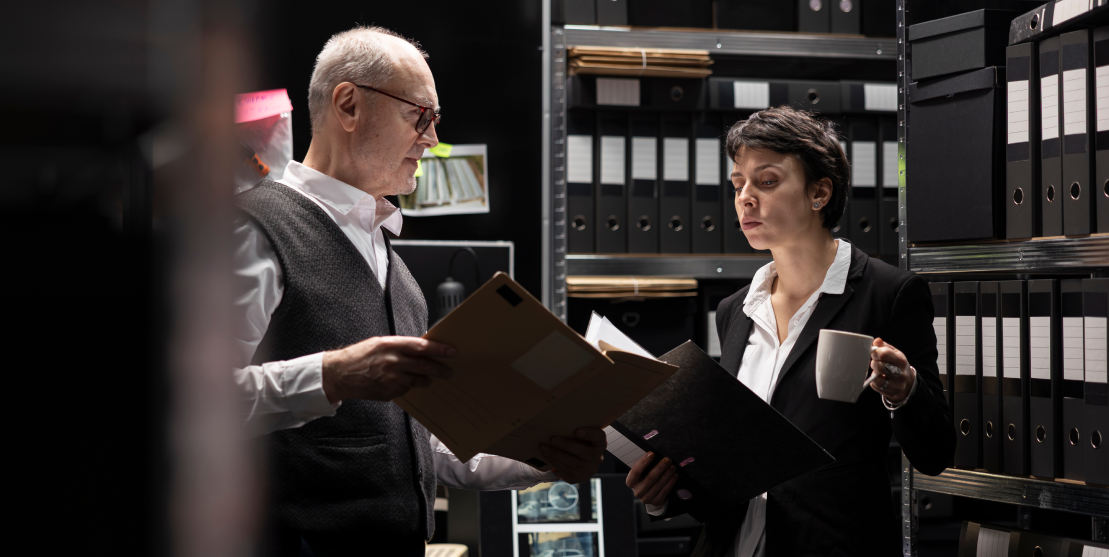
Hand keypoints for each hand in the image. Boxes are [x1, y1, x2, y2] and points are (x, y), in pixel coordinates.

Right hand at [321, 337, 455, 403]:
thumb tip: (422, 349)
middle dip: (440, 369)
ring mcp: (391, 379)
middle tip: (449, 371)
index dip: (439, 349)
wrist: (339, 374)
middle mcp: (392, 362)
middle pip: (424, 366)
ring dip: (426, 380)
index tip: (451, 351)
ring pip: (417, 381)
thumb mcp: (379, 343)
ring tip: (429, 379)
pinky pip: (405, 390)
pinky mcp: (388, 393)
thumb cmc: (359, 356)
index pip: (422, 347)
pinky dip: (408, 387)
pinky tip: (404, 383)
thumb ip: (400, 346)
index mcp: (391, 345)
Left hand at [540, 428, 606, 483]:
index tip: (578, 431)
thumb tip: (557, 423)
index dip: (590, 434)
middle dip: (567, 445)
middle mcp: (598, 457)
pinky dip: (555, 462)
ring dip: (557, 454)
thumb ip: (573, 431)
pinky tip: (546, 456)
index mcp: (599, 443)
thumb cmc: (576, 443)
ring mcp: (590, 469)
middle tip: (553, 439)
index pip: (599, 437)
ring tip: (544, 447)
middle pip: (584, 452)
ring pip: (574, 463)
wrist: (576, 461)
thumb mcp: (578, 436)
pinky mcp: (580, 478)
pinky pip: (567, 471)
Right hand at [626, 452, 677, 506]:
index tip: (652, 453)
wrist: (649, 495)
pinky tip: (675, 475)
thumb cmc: (645, 478)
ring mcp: (646, 498)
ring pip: (658, 484)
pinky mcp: (656, 502)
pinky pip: (665, 491)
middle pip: (650, 478)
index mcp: (631, 481)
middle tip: (667, 460)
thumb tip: (654, 452)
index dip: (643, 462)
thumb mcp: (642, 473)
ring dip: (667, 474)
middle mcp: (637, 491)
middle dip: (660, 468)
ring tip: (673, 466)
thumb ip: (645, 465)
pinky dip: (670, 482)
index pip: (636, 471)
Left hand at [868, 337, 915, 403]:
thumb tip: (876, 341)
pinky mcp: (891, 393)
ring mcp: (896, 385)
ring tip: (878, 371)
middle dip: (874, 363)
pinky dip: (874, 382)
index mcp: (901, 360)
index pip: (883, 353)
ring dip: (874, 374)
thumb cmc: (897, 365)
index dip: (875, 352)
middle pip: (879, 366)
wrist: (908, 383)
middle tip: (875, 362)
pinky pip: (876, 386)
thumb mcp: (894, 354)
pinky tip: (879, 378)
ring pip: (877, 379)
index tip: (874, 353)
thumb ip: (884, 346)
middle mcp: (900, 373)